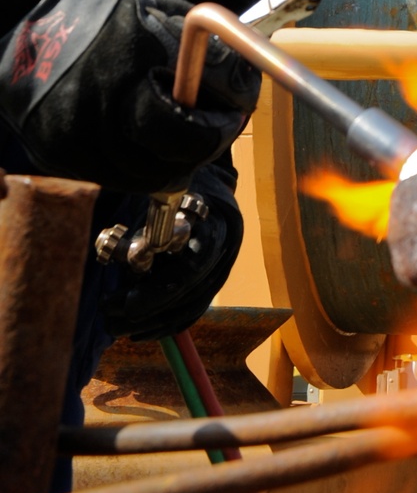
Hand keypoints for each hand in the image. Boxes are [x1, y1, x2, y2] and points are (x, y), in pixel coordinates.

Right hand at [0, 0, 259, 191]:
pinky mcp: (60, 155)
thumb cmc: (99, 12)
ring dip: (175, 159)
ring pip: (149, 175)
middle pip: (175, 153)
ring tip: (182, 133)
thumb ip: (200, 48)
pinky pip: (117, 177)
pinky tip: (145, 139)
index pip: (195, 115)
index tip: (237, 110)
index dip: (226, 118)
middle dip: (206, 143)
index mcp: (134, 58)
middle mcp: (104, 102)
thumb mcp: (158, 10)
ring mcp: (78, 135)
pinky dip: (140, 164)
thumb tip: (242, 83)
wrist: (23, 26)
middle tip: (216, 127)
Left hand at [100, 162, 244, 341]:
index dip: (159, 293)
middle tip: (113, 319)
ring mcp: (225, 261)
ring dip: (155, 323)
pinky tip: (143, 330)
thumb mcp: (164, 191)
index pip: (191, 270)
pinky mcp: (217, 273)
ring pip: (193, 306)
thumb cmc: (178, 175)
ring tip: (120, 327)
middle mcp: (227, 246)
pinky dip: (168, 322)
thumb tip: (122, 253)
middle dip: (150, 313)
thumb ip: (149, 222)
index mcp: (217, 222)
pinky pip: (195, 307)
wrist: (209, 162)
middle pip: (191, 294)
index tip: (126, 305)